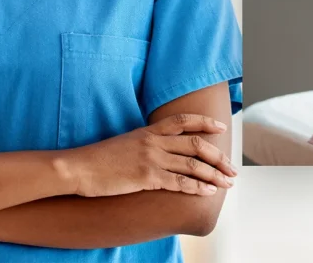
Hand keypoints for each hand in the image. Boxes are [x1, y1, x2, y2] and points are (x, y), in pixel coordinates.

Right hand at [66, 114, 236, 197]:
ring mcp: (151, 159)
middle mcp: (154, 142)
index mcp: (148, 131)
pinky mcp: (147, 177)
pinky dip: (196, 186)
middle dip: (218, 156)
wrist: (79, 168)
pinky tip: (208, 191)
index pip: (183, 121)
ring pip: (192, 164)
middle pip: (196, 144)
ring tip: (227, 182)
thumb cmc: (99, 159)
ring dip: (214, 174)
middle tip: (232, 168)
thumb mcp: (125, 143)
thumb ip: (146, 143)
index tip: (221, 127)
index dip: (205, 122)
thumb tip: (161, 149)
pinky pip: (179, 181)